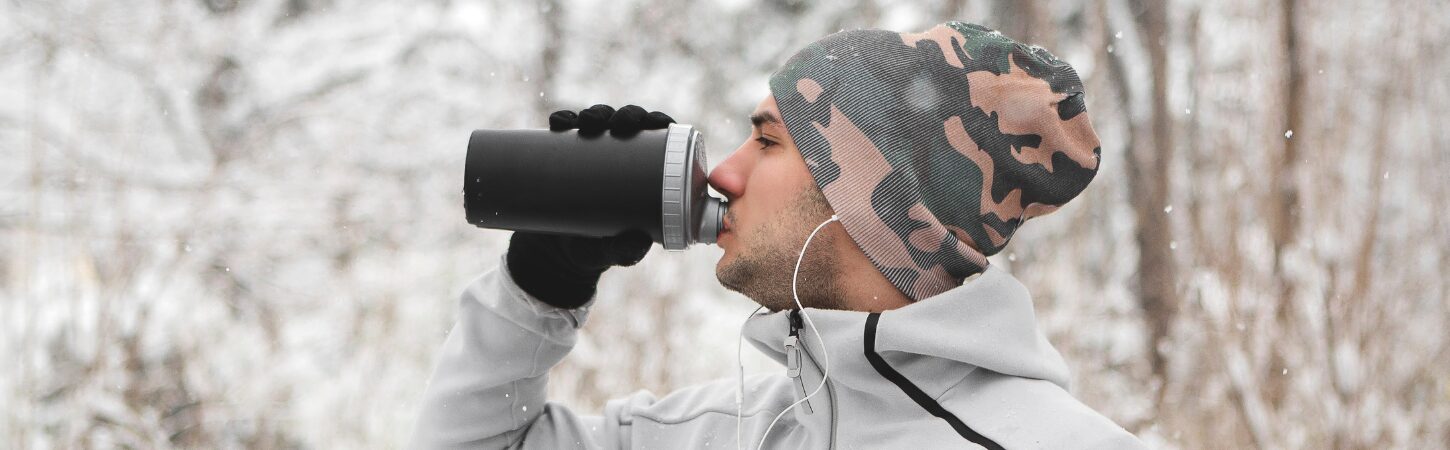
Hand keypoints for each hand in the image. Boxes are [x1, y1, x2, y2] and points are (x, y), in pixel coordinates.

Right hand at [505, 104, 675, 308]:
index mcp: (644, 171)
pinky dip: (562, 121)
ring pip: (599, 121)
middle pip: (629, 123)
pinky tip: (559, 121)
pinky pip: (563, 131)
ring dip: (595, 113)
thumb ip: (626, 251)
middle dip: (625, 115)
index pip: (659, 137)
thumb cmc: (596, 249)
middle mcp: (619, 156)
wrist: (554, 253)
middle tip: (616, 125)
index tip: (654, 123)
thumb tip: (640, 241)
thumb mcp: (612, 252)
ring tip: (587, 122)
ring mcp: (590, 153)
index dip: (658, 121)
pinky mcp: (562, 155)